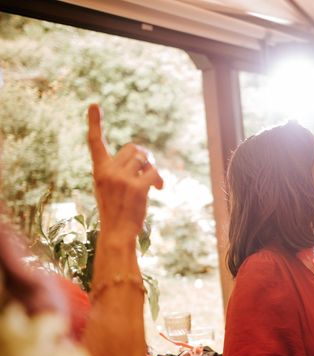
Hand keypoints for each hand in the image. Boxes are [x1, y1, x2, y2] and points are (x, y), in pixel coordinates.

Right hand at [87, 104, 162, 241]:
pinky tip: (158, 189)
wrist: (117, 232)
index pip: (95, 143)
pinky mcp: (136, 187)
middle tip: (150, 171)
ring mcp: (122, 179)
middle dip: (145, 157)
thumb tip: (144, 157)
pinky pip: (154, 171)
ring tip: (154, 183)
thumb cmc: (116, 210)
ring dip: (152, 168)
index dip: (95, 123)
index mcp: (99, 170)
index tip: (94, 105)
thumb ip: (119, 170)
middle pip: (133, 149)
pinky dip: (159, 179)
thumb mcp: (109, 187)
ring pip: (145, 159)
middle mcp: (108, 172)